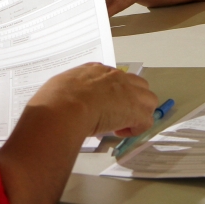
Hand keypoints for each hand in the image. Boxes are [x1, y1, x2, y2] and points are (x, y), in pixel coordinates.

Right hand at [27, 63, 157, 136]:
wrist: (64, 107)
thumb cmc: (55, 98)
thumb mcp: (60, 85)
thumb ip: (69, 89)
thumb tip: (66, 98)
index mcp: (96, 70)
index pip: (114, 78)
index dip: (112, 94)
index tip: (101, 106)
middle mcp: (116, 77)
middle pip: (138, 85)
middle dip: (132, 100)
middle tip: (114, 115)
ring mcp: (129, 92)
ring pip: (149, 100)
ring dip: (138, 113)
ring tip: (120, 125)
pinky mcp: (135, 111)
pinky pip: (146, 121)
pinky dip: (135, 129)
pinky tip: (119, 133)